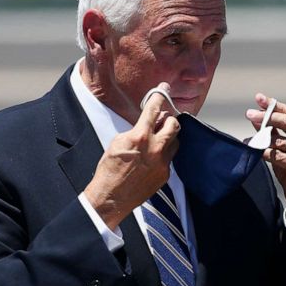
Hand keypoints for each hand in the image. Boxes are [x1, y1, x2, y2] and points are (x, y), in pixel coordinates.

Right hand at [84, 82, 179, 228]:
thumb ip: (135, 130)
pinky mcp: (165, 175)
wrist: (112, 196)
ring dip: (169, 137)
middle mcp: (155, 148)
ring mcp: (162, 162)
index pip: (154, 109)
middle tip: (163, 119)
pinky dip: (164, 154)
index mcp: (140, 136)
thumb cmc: (110, 168)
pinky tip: (153, 158)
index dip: (160, 95)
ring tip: (159, 138)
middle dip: (169, 119)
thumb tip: (147, 123)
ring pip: (176, 142)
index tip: (165, 88)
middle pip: (174, 125)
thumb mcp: (117, 142)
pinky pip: (170, 159)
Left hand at [245, 94, 285, 223]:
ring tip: (249, 140)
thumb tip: (257, 117)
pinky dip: (263, 152)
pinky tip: (254, 150)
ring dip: (261, 139)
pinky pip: (276, 155)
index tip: (259, 98)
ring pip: (279, 140)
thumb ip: (273, 132)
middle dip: (266, 116)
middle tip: (249, 114)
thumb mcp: (284, 147)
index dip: (273, 104)